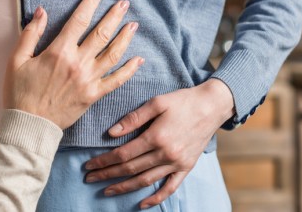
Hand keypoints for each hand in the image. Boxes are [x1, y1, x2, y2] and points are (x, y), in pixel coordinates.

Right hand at [4, 0, 142, 128]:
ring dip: (125, 38)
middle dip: (114, 16)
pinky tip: (138, 59)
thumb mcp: (17, 60)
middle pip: (101, 34)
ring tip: (133, 25)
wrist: (29, 125)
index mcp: (59, 52)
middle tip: (124, 4)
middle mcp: (78, 63)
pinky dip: (129, 69)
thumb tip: (42, 11)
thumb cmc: (19, 92)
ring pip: (113, 54)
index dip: (89, 4)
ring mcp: (88, 80)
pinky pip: (116, 81)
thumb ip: (31, 34)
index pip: (79, 21)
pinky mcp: (94, 95)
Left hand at [84, 78, 234, 208]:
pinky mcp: (186, 167)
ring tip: (107, 190)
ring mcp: (177, 163)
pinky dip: (156, 198)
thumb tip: (111, 133)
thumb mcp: (156, 102)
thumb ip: (133, 118)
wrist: (212, 106)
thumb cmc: (182, 101)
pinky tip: (142, 203)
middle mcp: (166, 153)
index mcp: (156, 136)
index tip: (89, 165)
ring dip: (124, 187)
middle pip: (131, 169)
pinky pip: (170, 188)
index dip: (104, 161)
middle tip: (89, 178)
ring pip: (146, 180)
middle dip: (107, 175)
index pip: (123, 154)